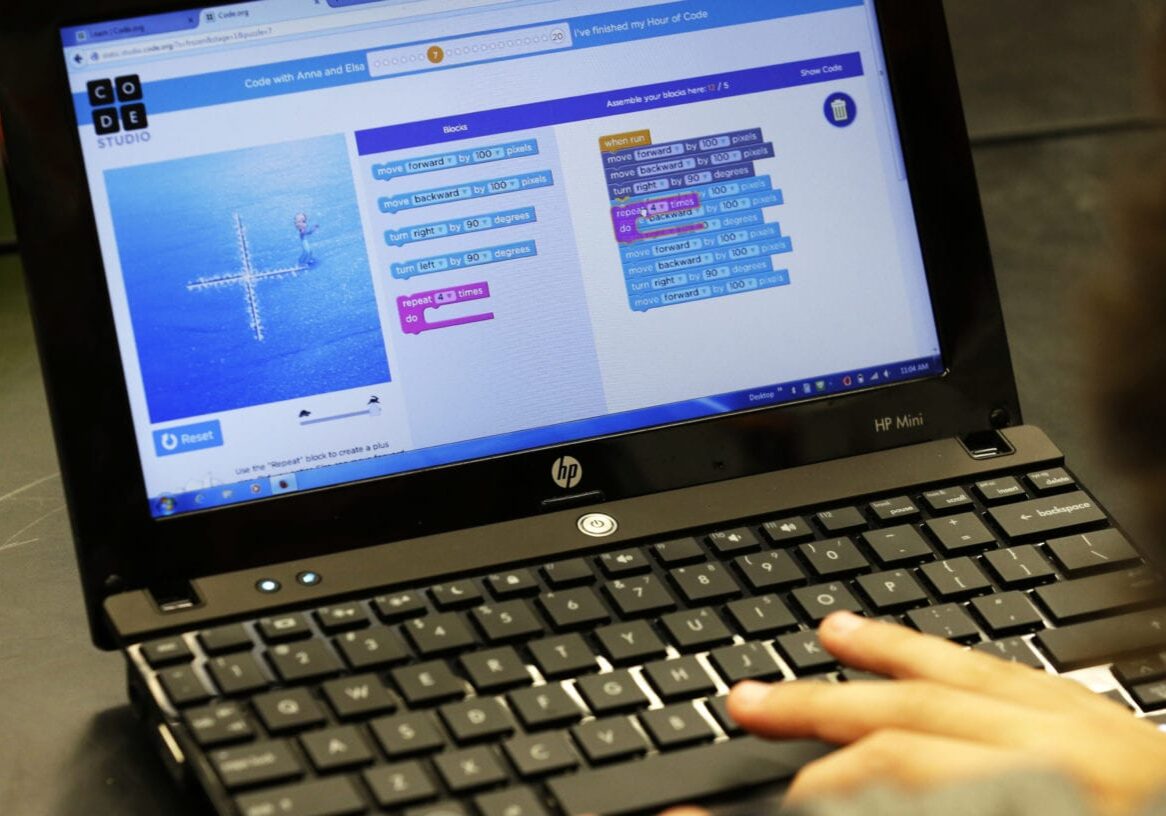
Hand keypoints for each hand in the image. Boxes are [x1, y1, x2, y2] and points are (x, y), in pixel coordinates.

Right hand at [670, 612, 1165, 815]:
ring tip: (818, 642)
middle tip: (747, 704)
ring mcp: (1087, 736)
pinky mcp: (1107, 722)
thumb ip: (925, 803)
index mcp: (1035, 803)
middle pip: (908, 726)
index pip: (897, 776)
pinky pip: (1010, 673)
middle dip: (816, 714)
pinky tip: (905, 645)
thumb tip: (843, 792)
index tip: (767, 792)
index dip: (819, 786)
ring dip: (873, 663)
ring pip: (954, 682)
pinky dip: (944, 656)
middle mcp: (1057, 767)